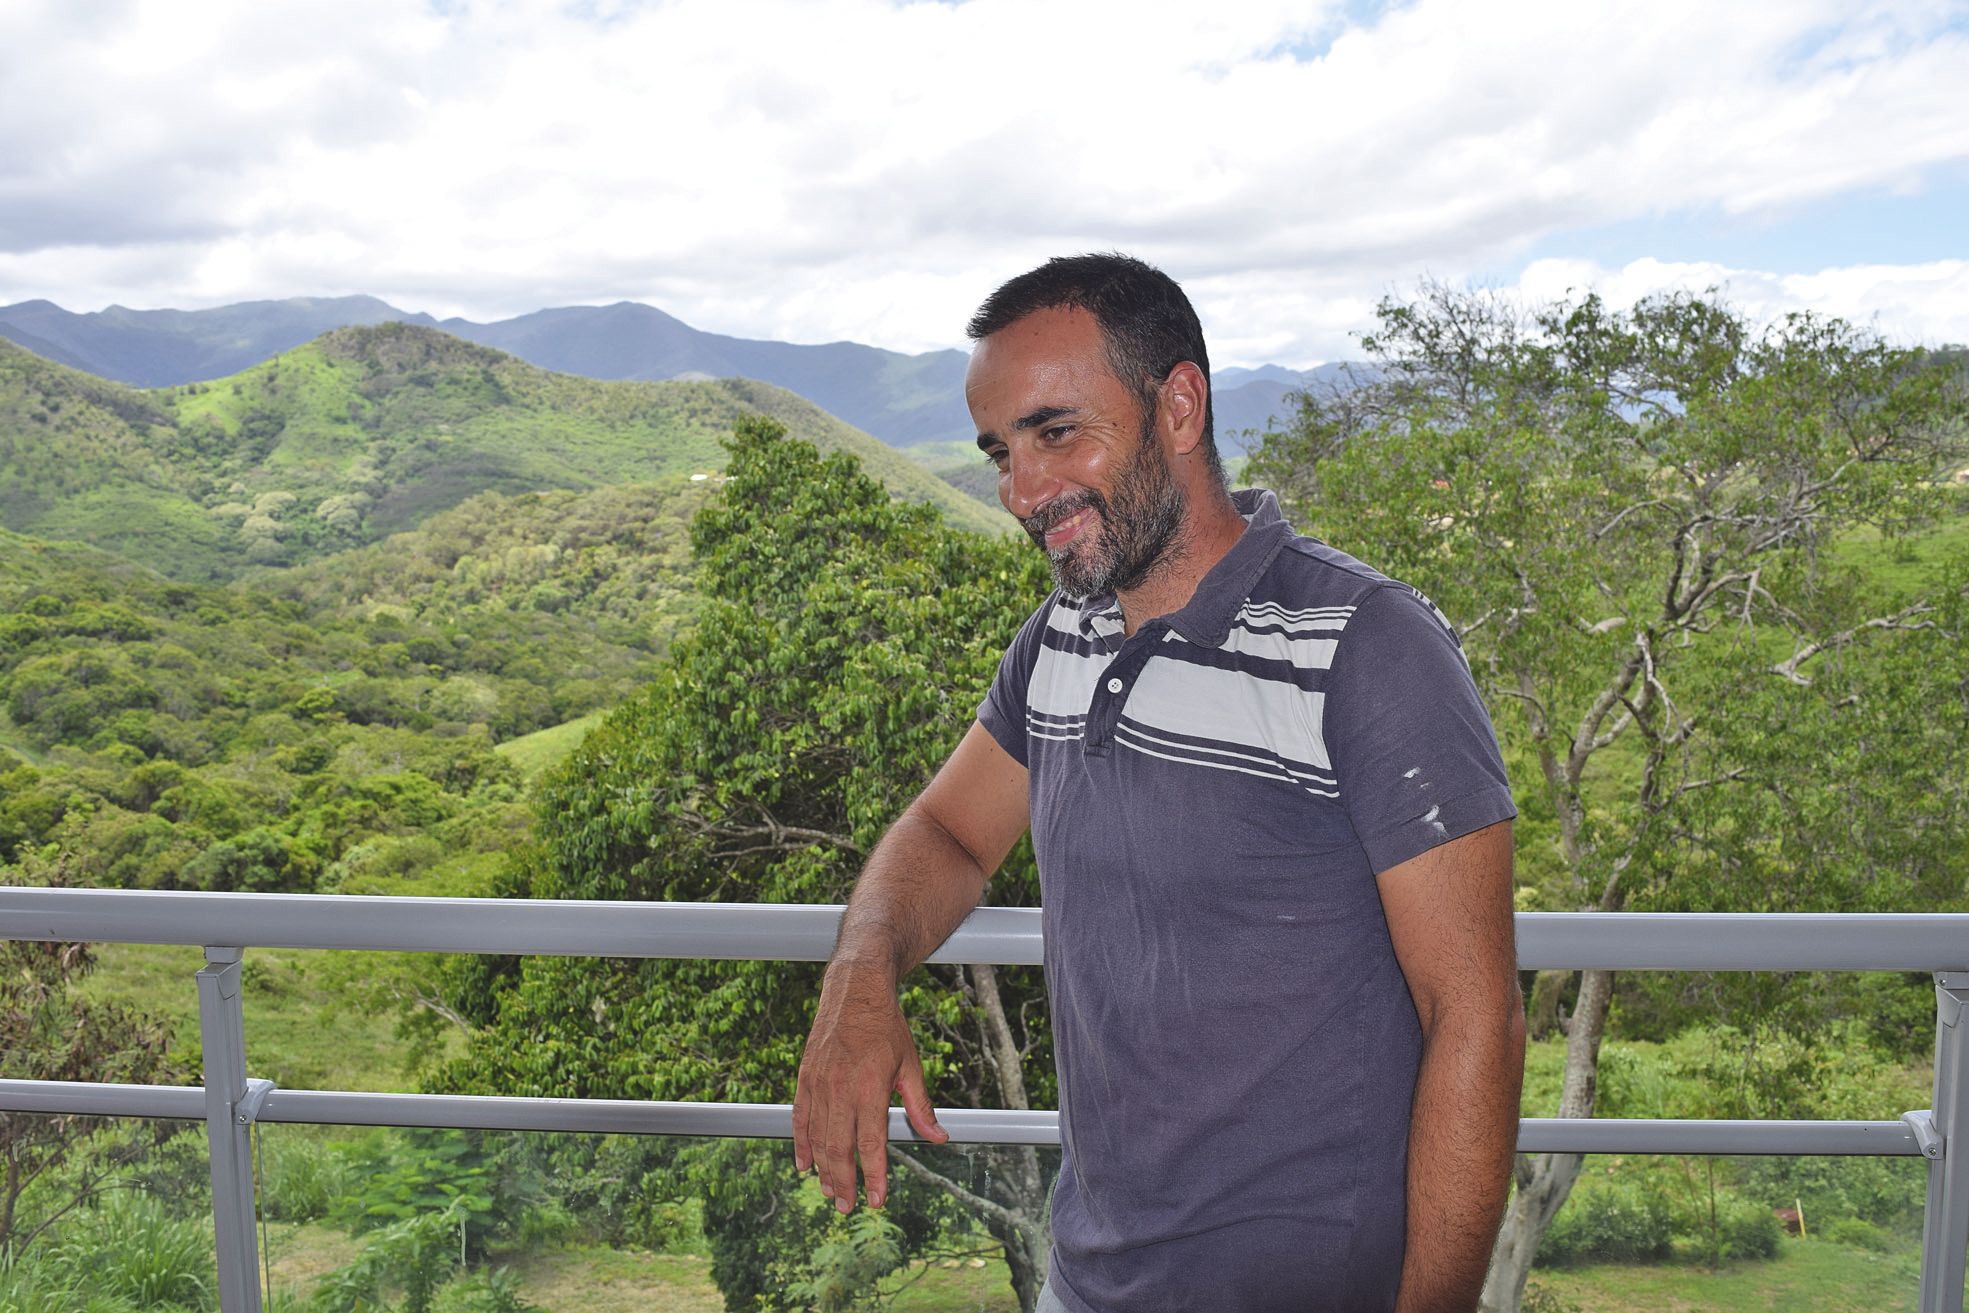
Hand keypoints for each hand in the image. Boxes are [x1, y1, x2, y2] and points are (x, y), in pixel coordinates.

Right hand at [793, 966, 947, 1211]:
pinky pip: (800, 1118)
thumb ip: (920, 1106)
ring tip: (830, 1192)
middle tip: (847, 1207)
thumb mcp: (911, 1065)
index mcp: (871, 1088)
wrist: (855, 991)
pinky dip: (800, 1143)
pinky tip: (804, 1164)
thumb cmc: (887, 1027)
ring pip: (817, 1137)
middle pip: (839, 1148)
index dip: (873, 1175)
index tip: (877, 1200)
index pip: (871, 1143)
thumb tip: (937, 1138)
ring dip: (823, 1169)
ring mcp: (819, 1083)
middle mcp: (841, 1089)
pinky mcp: (806, 1077)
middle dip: (844, 1182)